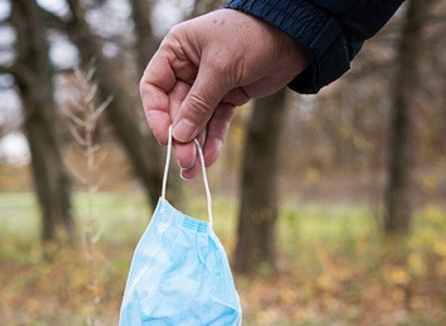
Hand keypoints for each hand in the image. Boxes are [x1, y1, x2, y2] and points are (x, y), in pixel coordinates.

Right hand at [140, 9, 307, 178]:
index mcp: (177, 51)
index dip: (156, 114)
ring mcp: (209, 84)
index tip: (165, 139)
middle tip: (185, 162)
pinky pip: (216, 121)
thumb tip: (180, 136)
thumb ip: (199, 103)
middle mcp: (188, 68)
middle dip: (181, 137)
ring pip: (196, 120)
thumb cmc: (251, 37)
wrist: (291, 36)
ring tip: (194, 170)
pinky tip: (210, 157)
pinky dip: (213, 139)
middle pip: (176, 109)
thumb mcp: (221, 68)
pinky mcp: (229, 96)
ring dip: (195, 144)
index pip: (154, 87)